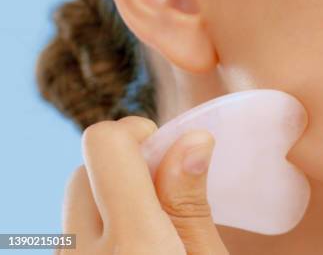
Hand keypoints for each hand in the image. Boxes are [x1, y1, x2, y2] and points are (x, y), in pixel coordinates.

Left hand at [59, 116, 228, 254]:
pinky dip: (102, 227)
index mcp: (132, 243)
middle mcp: (83, 251)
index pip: (104, 143)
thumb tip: (193, 139)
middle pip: (86, 168)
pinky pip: (74, 231)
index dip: (138, 134)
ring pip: (77, 201)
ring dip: (111, 200)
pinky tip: (133, 250)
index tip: (169, 153)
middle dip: (127, 171)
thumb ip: (191, 205)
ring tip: (151, 232)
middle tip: (168, 201)